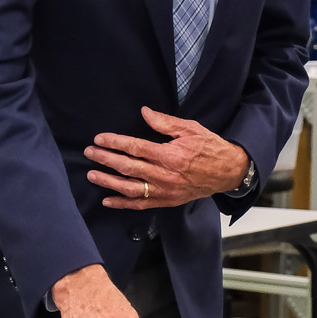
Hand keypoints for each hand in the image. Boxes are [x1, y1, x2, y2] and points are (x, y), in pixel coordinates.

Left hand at [85, 106, 248, 209]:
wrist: (227, 172)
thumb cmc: (209, 148)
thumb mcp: (190, 129)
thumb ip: (165, 122)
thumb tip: (144, 113)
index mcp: (170, 155)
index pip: (135, 148)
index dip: (115, 143)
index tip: (100, 138)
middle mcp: (164, 175)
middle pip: (127, 167)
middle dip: (105, 159)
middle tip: (90, 153)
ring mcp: (164, 191)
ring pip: (129, 188)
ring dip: (108, 182)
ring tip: (92, 175)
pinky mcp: (166, 201)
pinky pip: (141, 204)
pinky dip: (122, 204)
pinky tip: (108, 200)